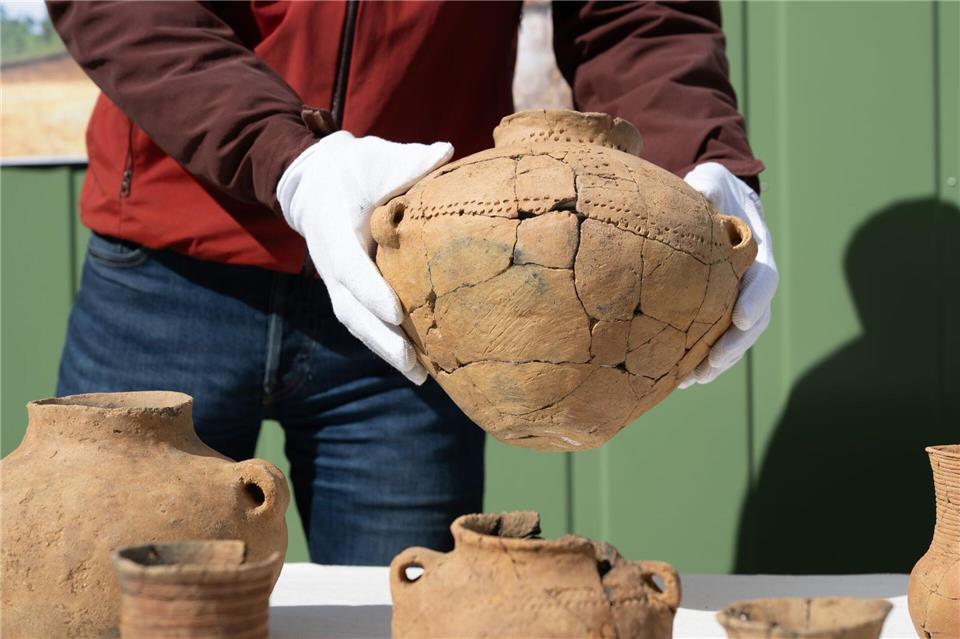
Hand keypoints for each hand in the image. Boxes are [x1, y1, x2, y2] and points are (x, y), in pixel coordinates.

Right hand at [277, 131, 453, 383]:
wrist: (315, 180)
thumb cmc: (354, 167)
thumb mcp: (378, 157)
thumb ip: (410, 161)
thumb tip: (446, 152)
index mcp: (334, 229)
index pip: (351, 268)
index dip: (371, 292)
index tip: (397, 313)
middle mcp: (330, 262)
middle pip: (351, 311)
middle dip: (381, 340)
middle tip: (414, 363)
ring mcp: (335, 281)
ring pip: (355, 323)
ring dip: (384, 352)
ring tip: (419, 376)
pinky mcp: (345, 290)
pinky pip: (361, 322)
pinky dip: (382, 344)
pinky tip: (412, 364)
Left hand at [679, 162, 778, 386]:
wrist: (716, 200)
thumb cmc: (713, 189)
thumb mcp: (710, 180)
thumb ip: (706, 188)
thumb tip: (697, 197)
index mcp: (758, 248)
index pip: (764, 277)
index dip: (754, 298)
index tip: (740, 319)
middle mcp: (754, 277)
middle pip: (755, 319)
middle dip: (735, 345)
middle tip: (711, 365)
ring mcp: (739, 295)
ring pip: (738, 337)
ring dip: (718, 361)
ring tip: (692, 381)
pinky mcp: (720, 307)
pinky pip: (717, 338)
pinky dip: (703, 358)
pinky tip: (681, 377)